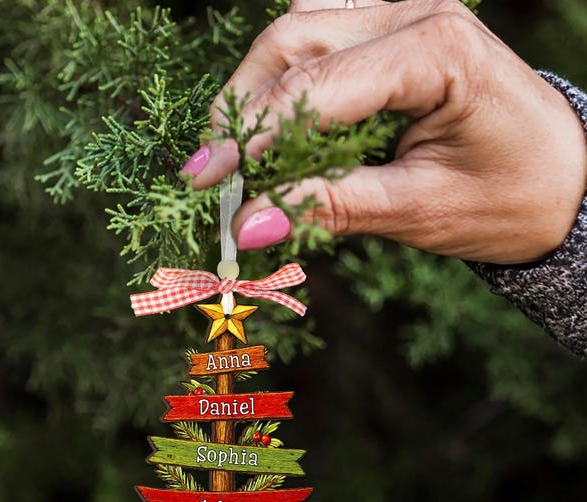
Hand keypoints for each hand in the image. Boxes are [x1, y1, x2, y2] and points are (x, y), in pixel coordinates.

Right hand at [182, 0, 586, 263]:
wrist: (562, 179)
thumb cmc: (506, 198)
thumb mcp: (416, 210)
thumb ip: (328, 207)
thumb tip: (249, 224)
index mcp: (437, 50)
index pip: (316, 85)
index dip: (250, 136)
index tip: (205, 183)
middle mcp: (417, 9)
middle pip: (293, 41)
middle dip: (241, 111)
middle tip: (209, 175)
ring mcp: (403, 8)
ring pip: (296, 29)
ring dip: (254, 90)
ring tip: (232, 153)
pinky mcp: (391, 25)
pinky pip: (315, 30)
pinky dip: (281, 74)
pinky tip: (268, 115)